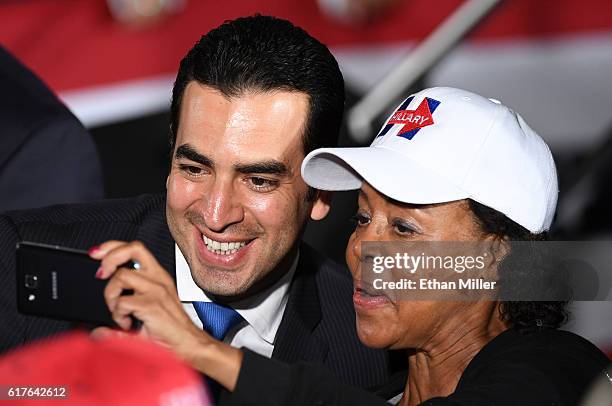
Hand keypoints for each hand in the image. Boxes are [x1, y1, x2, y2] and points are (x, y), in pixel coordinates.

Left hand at [89, 241, 243, 389]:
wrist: (187, 344)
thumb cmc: (168, 330)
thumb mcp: (143, 316)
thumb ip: (118, 320)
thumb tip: (97, 331)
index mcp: (157, 276)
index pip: (134, 248)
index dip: (112, 247)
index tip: (96, 253)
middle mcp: (157, 278)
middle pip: (131, 249)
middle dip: (110, 258)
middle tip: (101, 274)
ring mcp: (156, 290)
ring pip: (122, 276)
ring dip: (111, 294)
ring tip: (117, 310)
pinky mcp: (152, 304)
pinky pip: (122, 302)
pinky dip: (117, 314)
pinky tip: (126, 323)